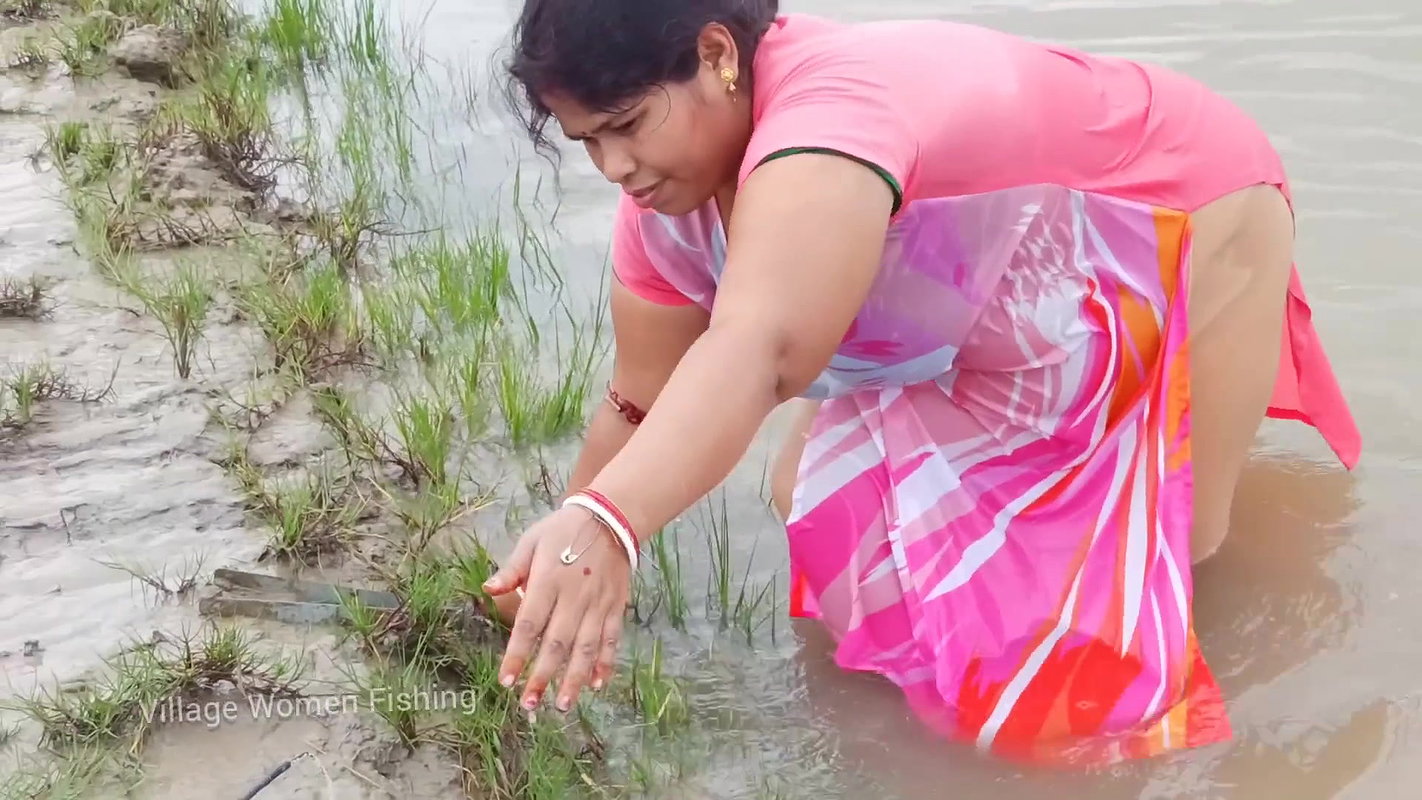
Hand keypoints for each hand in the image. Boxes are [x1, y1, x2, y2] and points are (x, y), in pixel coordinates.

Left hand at [482, 504, 631, 711]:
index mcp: (548, 581)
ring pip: (586, 648)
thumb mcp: (532, 541)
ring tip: (562, 705)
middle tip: (529, 706)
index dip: (517, 655)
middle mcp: (574, 597)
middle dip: (543, 676)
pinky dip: (605, 663)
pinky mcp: (615, 606)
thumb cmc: (563, 529)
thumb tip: (487, 589)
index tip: (506, 681)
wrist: (610, 517)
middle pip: (557, 643)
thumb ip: (511, 570)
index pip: (529, 624)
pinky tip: (596, 684)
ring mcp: (598, 604)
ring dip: (574, 678)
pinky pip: (611, 639)